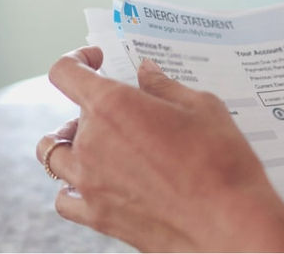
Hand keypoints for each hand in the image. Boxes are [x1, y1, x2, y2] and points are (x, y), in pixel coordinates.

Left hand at [36, 47, 283, 251]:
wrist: (230, 224)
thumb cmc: (221, 162)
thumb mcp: (201, 107)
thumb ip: (164, 86)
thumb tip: (146, 72)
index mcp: (111, 105)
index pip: (65, 72)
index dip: (76, 60)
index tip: (95, 61)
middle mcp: (92, 142)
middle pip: (69, 116)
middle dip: (92, 110)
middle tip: (122, 114)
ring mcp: (90, 182)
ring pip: (52, 156)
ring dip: (70, 145)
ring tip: (97, 145)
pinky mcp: (98, 217)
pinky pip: (65, 199)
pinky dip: (72, 188)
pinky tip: (96, 183)